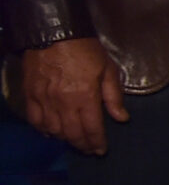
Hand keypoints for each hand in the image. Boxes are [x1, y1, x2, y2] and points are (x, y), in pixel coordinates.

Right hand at [20, 36, 128, 154]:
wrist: (54, 33)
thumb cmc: (85, 50)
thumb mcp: (107, 69)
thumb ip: (114, 96)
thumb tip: (122, 118)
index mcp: (85, 96)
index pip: (92, 128)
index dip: (97, 142)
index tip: (101, 151)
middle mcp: (63, 103)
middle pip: (72, 133)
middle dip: (82, 145)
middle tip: (89, 150)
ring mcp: (44, 100)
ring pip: (53, 130)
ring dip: (64, 139)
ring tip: (73, 141)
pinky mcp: (30, 95)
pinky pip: (35, 120)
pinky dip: (43, 130)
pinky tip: (50, 133)